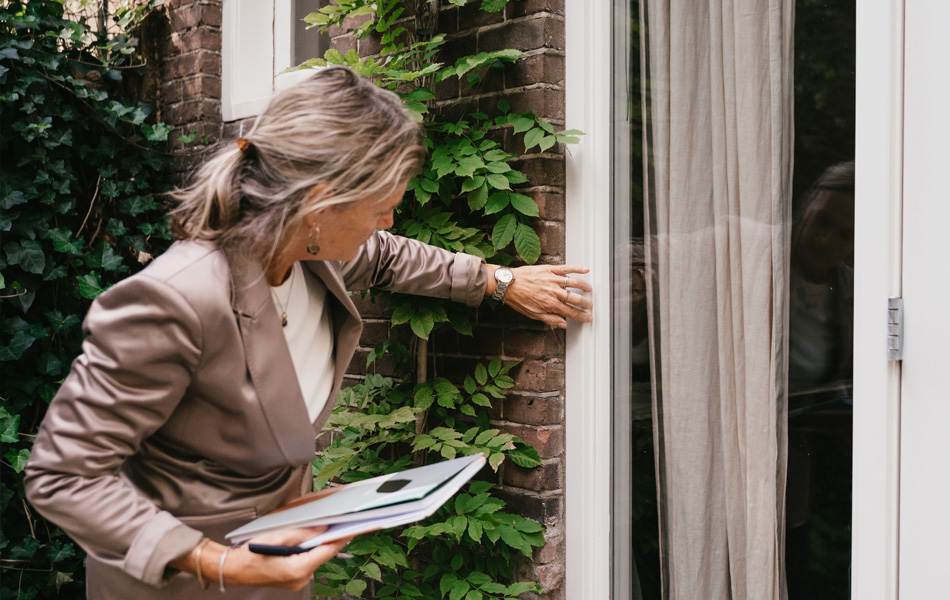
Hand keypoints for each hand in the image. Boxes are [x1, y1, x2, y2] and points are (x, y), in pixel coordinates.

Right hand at [171, 527, 352, 590]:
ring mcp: (296, 581)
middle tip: (343, 523)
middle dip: (332, 539)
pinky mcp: (291, 579)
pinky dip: (310, 551)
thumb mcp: (278, 536)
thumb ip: (303, 533)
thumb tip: (323, 529)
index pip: (328, 551)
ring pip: (315, 558)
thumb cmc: (250, 553)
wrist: (232, 568)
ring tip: (327, 528)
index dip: (342, 537)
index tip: (354, 527)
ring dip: (320, 544)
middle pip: (323, 555)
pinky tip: (309, 540)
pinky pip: (306, 562)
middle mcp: (300, 579)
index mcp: (298, 569)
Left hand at [487, 264, 592, 328]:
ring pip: (574, 283)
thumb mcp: (532, 314)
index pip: (571, 312)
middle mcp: (553, 292)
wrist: (508, 284)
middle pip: (575, 298)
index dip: (582, 316)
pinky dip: (577, 268)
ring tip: (589, 290)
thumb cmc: (518, 299)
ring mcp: (552, 279)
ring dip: (584, 287)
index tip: (588, 317)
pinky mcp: (549, 269)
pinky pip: (566, 268)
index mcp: (550, 305)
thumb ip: (550, 319)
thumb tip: (563, 324)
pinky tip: (585, 269)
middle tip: (590, 305)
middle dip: (586, 303)